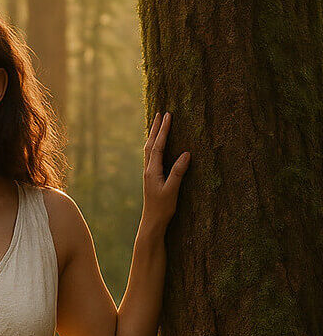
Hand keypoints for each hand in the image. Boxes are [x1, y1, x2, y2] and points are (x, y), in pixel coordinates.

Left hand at [141, 111, 189, 234]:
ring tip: (157, 123)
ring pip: (149, 150)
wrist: (152, 222)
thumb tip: (186, 153)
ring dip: (153, 135)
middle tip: (160, 113)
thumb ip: (178, 172)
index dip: (163, 130)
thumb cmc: (162, 208)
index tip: (168, 115)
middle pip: (150, 144)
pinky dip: (154, 146)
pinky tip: (156, 145)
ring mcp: (149, 174)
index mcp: (152, 171)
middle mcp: (148, 170)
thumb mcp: (172, 190)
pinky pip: (151, 157)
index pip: (158, 146)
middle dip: (156, 128)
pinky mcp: (151, 178)